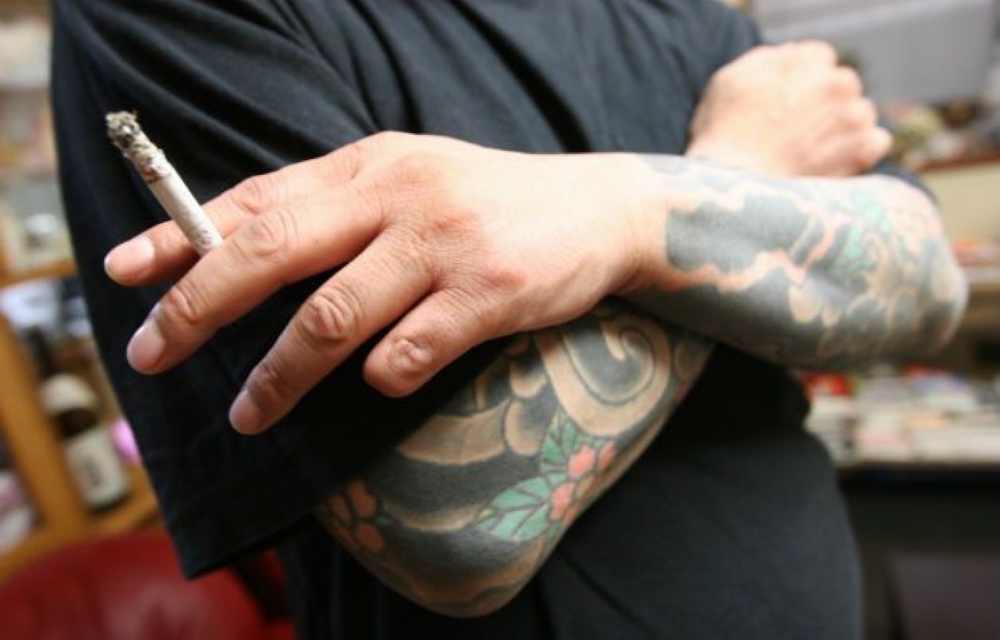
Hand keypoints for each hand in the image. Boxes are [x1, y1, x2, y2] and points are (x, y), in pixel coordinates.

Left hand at [106, 133, 660, 432]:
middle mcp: (399, 194)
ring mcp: (445, 242)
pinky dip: (381, 379)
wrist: (600, 209)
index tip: (125, 271)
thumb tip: (239, 252)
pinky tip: (380, 386)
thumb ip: (334, 210)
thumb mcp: (407, 182)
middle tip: (152, 351)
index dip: (182, 233)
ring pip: (331, 317)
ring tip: (247, 413)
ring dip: (278, 375)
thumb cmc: (486, 205)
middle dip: (198, 305)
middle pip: (273, 251)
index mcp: (368, 165)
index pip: (257, 198)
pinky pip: (410, 351)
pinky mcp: (490, 291)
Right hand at [686, 41, 891, 176]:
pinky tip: (833, 163)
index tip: (785, 106)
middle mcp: (837, 81)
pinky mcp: (863, 149)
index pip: (818, 59)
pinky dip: (861, 151)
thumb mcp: (729, 80)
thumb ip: (766, 59)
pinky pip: (877, 140)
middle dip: (825, 103)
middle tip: (796, 132)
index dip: (799, 82)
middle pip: (842, 84)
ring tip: (810, 152)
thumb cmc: (723, 136)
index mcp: (807, 59)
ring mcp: (854, 115)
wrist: (736, 188)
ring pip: (861, 112)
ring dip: (843, 127)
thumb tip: (792, 54)